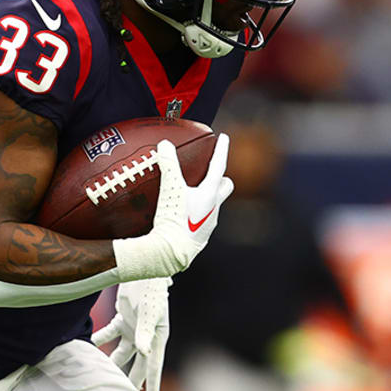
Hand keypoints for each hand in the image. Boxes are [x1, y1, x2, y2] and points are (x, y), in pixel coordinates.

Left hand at [92, 277, 170, 390]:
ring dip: (113, 362)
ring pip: (123, 352)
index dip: (152, 385)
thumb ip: (145, 333)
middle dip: (131, 381)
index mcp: (156, 338)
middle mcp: (146, 336)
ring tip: (101, 376)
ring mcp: (134, 328)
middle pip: (138, 364)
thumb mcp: (149, 313)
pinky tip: (89, 345)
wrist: (142, 269)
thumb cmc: (151, 291)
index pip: (154, 367)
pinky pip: (110, 333)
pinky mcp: (123, 318)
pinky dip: (100, 338)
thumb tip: (144, 354)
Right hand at [113, 135, 233, 280]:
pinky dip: (195, 211)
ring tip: (191, 191)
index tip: (224, 137)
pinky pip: (202, 218)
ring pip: (214, 204)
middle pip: (225, 187)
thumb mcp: (169, 189)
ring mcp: (208, 223)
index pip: (219, 166)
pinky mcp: (199, 236)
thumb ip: (168, 164)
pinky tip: (181, 212)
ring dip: (207, 196)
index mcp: (210, 193)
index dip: (221, 149)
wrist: (171, 253)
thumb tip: (165, 144)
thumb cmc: (174, 220)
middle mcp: (214, 208)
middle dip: (221, 177)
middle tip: (210, 171)